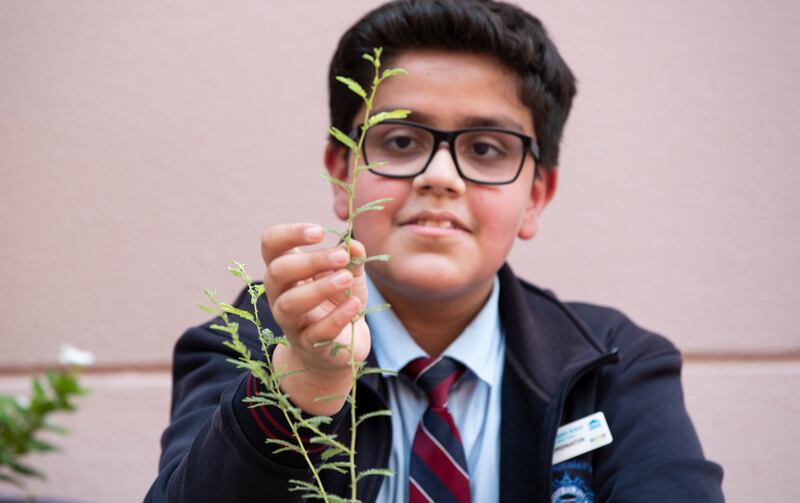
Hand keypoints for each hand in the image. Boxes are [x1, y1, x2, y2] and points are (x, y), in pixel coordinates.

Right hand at [261, 223, 369, 414]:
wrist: (340, 349)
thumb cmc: (337, 303)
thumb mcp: (348, 276)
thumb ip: (351, 258)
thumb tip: (354, 246)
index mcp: (286, 271)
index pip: (270, 245)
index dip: (289, 234)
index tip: (319, 232)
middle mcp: (280, 295)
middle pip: (277, 271)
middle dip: (310, 260)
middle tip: (341, 257)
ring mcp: (292, 322)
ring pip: (289, 303)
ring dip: (319, 287)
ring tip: (345, 278)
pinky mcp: (310, 345)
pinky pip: (317, 331)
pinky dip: (337, 316)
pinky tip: (354, 304)